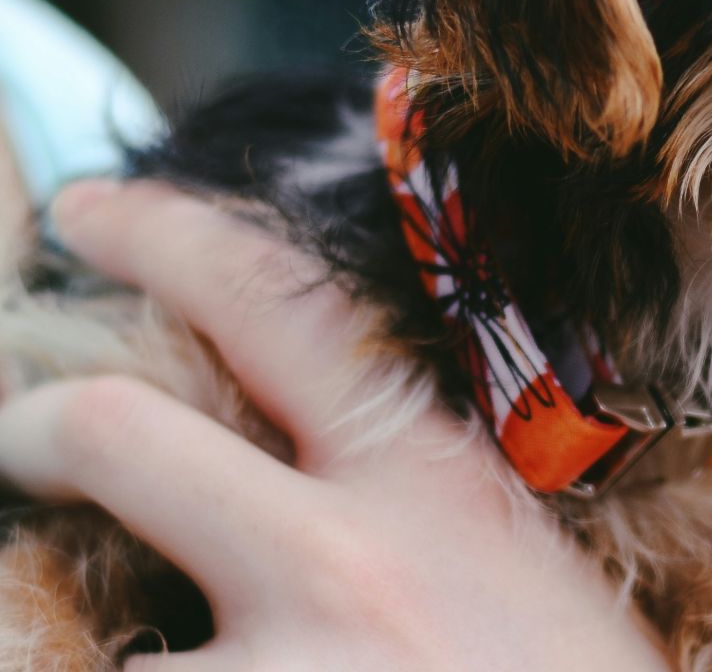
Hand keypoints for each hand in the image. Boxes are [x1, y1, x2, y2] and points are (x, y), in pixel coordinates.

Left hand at [0, 179, 670, 670]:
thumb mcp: (531, 580)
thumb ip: (424, 512)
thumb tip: (305, 471)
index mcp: (438, 488)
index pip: (281, 306)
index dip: (167, 236)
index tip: (95, 212)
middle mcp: (344, 563)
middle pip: (115, 434)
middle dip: (32, 426)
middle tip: (17, 439)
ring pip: (92, 647)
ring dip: (98, 658)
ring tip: (139, 652)